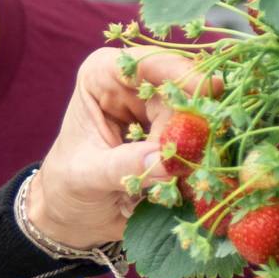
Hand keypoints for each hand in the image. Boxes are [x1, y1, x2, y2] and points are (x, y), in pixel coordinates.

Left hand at [26, 45, 211, 251]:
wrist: (76, 213)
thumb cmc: (69, 185)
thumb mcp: (87, 176)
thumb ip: (122, 166)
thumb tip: (164, 161)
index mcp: (103, 75)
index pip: (148, 64)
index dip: (181, 75)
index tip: (208, 91)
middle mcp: (137, 84)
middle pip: (182, 93)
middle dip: (191, 128)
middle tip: (190, 165)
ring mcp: (161, 109)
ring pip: (198, 120)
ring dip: (197, 153)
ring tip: (180, 186)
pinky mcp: (178, 136)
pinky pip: (203, 145)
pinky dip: (200, 166)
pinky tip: (188, 189)